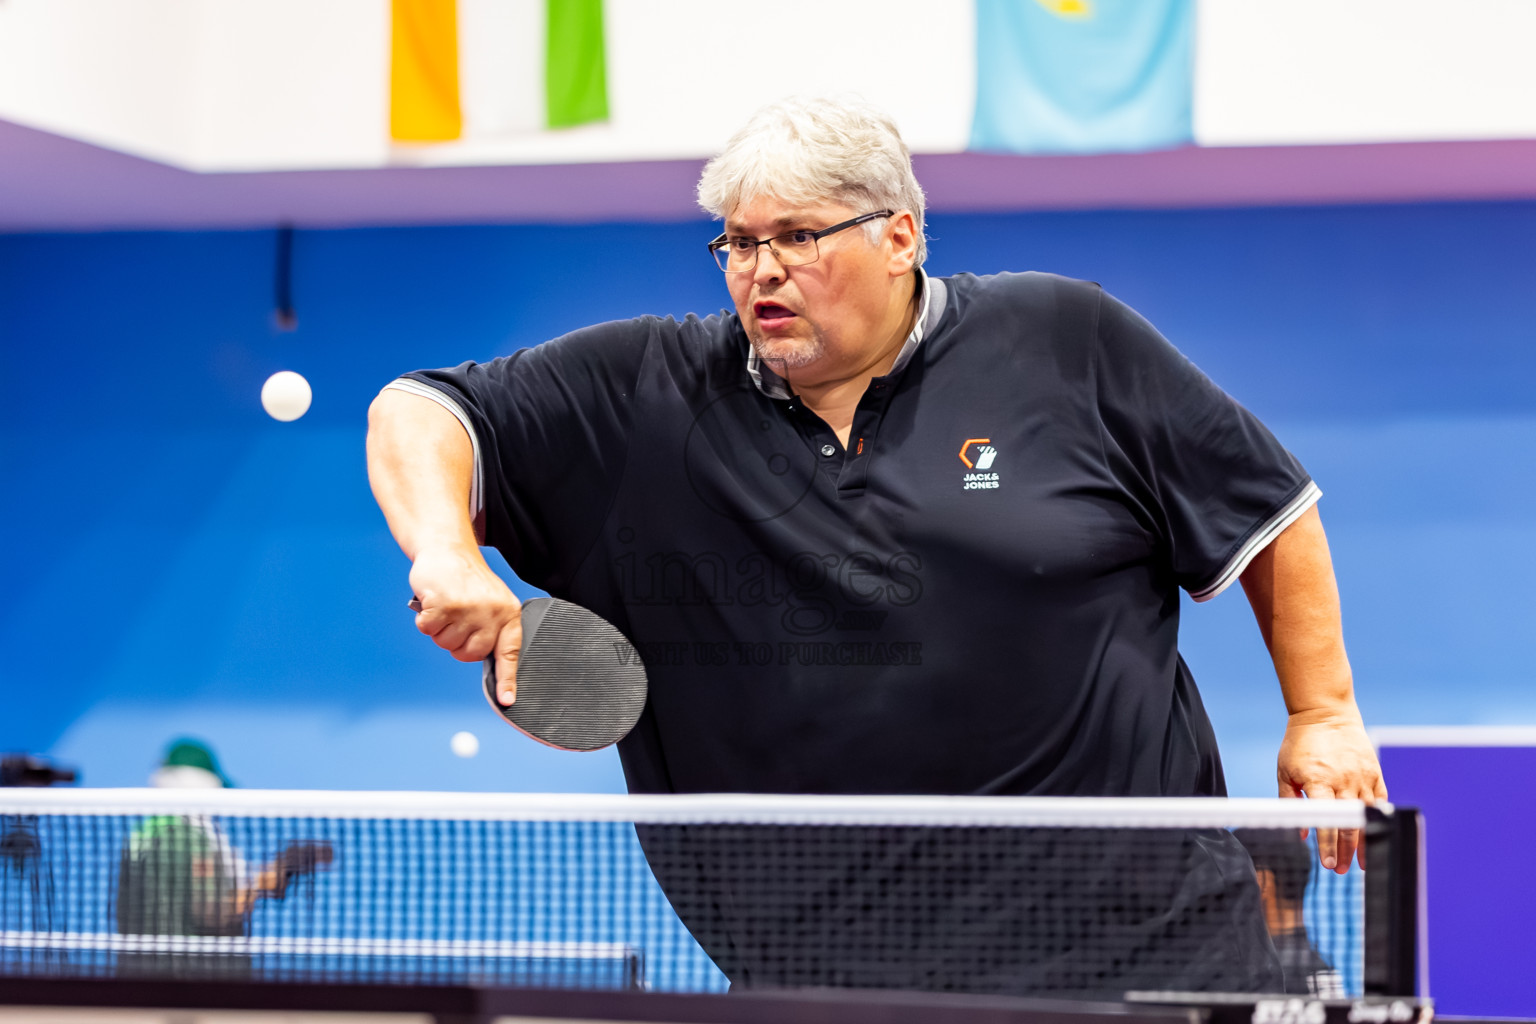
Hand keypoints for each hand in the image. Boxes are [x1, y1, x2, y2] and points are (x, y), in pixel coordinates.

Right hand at [408, 545, 523, 703]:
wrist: (447, 549)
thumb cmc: (467, 580)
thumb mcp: (491, 602)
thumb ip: (491, 629)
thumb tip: (488, 662)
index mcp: (508, 613)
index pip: (510, 653)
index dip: (508, 679)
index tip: (507, 701)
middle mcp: (492, 612)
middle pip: (469, 654)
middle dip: (456, 643)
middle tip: (455, 619)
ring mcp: (469, 609)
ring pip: (446, 644)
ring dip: (439, 629)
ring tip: (446, 605)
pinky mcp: (444, 605)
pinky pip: (427, 630)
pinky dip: (424, 619)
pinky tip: (432, 601)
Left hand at [1277, 707, 1387, 873]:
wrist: (1325, 714)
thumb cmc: (1299, 744)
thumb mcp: (1285, 771)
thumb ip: (1290, 802)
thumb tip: (1300, 834)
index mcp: (1318, 781)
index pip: (1326, 821)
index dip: (1327, 846)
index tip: (1326, 865)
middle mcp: (1344, 781)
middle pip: (1348, 824)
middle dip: (1345, 852)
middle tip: (1340, 872)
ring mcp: (1362, 777)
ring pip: (1367, 817)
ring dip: (1364, 842)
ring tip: (1360, 864)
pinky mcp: (1375, 772)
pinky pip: (1378, 802)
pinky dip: (1377, 821)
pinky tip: (1374, 836)